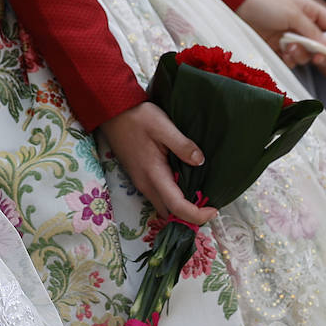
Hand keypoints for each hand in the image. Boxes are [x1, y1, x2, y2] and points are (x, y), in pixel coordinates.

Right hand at [98, 102, 216, 225]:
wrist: (111, 111)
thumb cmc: (136, 117)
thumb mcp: (162, 126)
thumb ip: (182, 145)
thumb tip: (201, 161)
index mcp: (153, 174)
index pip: (177, 207)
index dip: (197, 215)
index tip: (214, 209)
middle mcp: (145, 184)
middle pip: (169, 213)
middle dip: (189, 215)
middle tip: (207, 202)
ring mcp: (140, 181)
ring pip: (163, 206)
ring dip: (179, 206)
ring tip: (197, 192)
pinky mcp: (138, 176)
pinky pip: (158, 195)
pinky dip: (172, 196)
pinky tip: (181, 181)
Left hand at [237, 0, 325, 73]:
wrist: (236, 6)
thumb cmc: (265, 4)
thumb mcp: (292, 14)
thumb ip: (312, 30)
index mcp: (310, 11)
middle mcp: (302, 24)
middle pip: (322, 45)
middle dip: (320, 53)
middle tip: (316, 58)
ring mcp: (290, 36)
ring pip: (306, 54)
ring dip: (300, 54)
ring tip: (288, 47)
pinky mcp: (277, 46)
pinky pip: (291, 59)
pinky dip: (289, 59)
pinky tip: (282, 53)